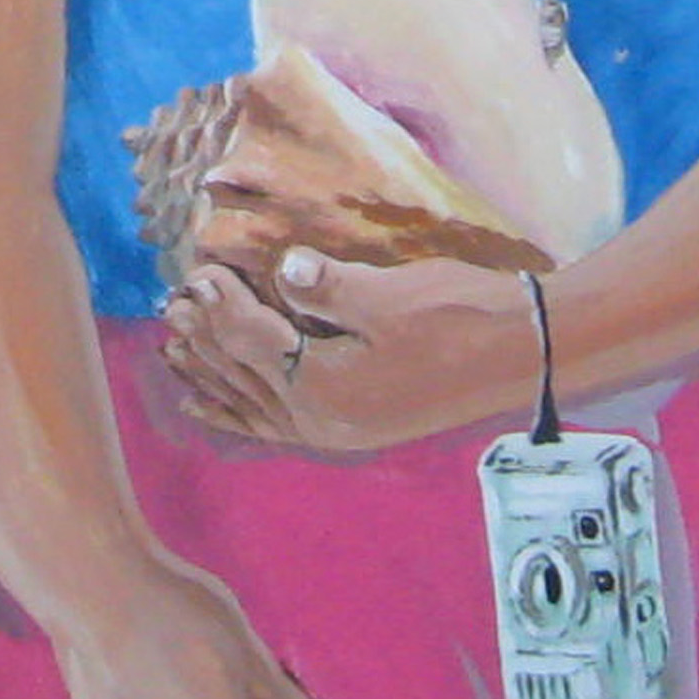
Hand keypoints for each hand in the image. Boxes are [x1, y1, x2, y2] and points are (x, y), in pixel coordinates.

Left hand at [163, 249, 543, 452]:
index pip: (247, 338)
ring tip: (175, 349)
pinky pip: (274, 425)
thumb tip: (282, 268)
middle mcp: (320, 419)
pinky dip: (236, 413)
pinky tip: (211, 406)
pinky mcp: (355, 426)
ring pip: (251, 403)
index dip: (218, 302)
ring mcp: (337, 429)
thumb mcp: (387, 294)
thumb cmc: (459, 316)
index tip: (197, 271)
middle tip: (172, 304)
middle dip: (203, 338)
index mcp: (322, 386)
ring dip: (211, 374)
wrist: (525, 354)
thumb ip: (325, 286)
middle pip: (241, 373)